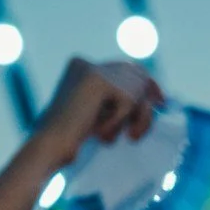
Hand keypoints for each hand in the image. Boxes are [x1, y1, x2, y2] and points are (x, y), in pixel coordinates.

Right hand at [28, 57, 163, 168]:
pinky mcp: (96, 80)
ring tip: (119, 138)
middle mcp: (84, 62)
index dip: (147, 83)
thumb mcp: (97, 113)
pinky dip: (120, 122)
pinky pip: (129, 101)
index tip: (160, 102)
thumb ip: (115, 100)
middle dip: (145, 103)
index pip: (125, 67)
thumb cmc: (71, 139)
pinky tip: (101, 133)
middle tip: (141, 129)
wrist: (49, 146)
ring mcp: (90, 68)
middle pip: (136, 74)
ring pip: (136, 89)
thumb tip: (153, 98)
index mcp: (80, 66)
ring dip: (137, 119)